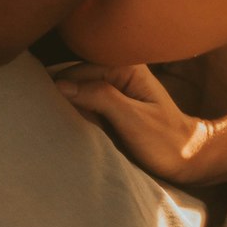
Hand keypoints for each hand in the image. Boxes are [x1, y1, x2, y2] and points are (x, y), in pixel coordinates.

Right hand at [53, 63, 210, 184]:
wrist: (188, 160)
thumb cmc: (165, 141)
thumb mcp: (133, 120)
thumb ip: (100, 97)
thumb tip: (61, 85)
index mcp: (126, 66)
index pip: (80, 70)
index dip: (59, 84)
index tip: (39, 100)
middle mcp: (120, 71)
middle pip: (77, 77)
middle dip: (59, 91)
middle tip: (38, 108)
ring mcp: (116, 88)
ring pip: (80, 90)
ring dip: (66, 102)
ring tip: (46, 115)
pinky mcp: (114, 105)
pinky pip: (87, 103)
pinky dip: (76, 111)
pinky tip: (65, 121)